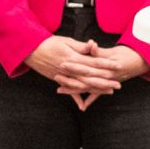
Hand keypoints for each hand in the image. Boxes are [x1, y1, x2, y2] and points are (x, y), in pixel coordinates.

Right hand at [28, 38, 144, 108]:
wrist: (31, 50)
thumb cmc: (49, 43)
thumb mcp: (66, 41)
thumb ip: (80, 47)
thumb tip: (93, 45)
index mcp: (73, 58)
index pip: (94, 62)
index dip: (107, 64)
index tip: (118, 66)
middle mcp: (70, 69)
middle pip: (91, 77)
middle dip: (106, 81)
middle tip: (119, 84)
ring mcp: (64, 76)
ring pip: (83, 85)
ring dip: (96, 89)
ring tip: (109, 92)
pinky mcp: (59, 80)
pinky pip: (69, 91)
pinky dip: (76, 99)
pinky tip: (83, 107)